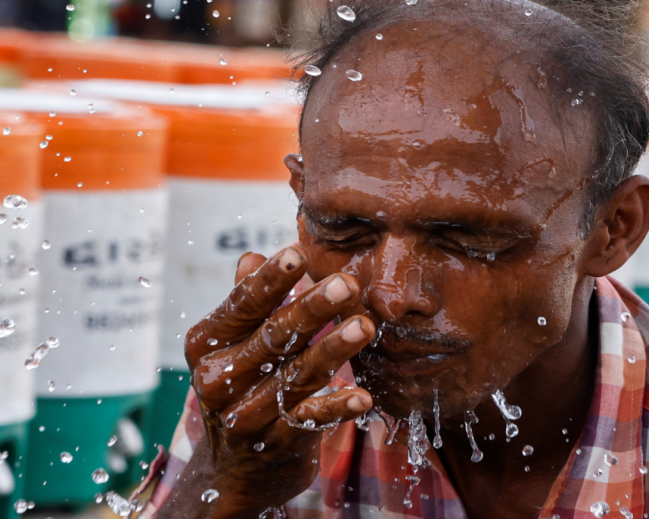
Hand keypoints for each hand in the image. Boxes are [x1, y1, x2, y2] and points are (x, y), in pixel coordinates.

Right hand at [179, 247, 374, 516]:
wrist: (234, 468)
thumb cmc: (243, 386)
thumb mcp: (234, 345)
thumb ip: (247, 302)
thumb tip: (252, 256)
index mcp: (207, 345)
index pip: (242, 305)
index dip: (270, 280)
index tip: (297, 254)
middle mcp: (219, 380)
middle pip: (273, 337)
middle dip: (312, 309)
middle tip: (347, 283)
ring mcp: (246, 414)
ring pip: (296, 375)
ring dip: (334, 349)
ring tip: (365, 326)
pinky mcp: (276, 442)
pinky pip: (311, 420)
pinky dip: (338, 407)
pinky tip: (363, 396)